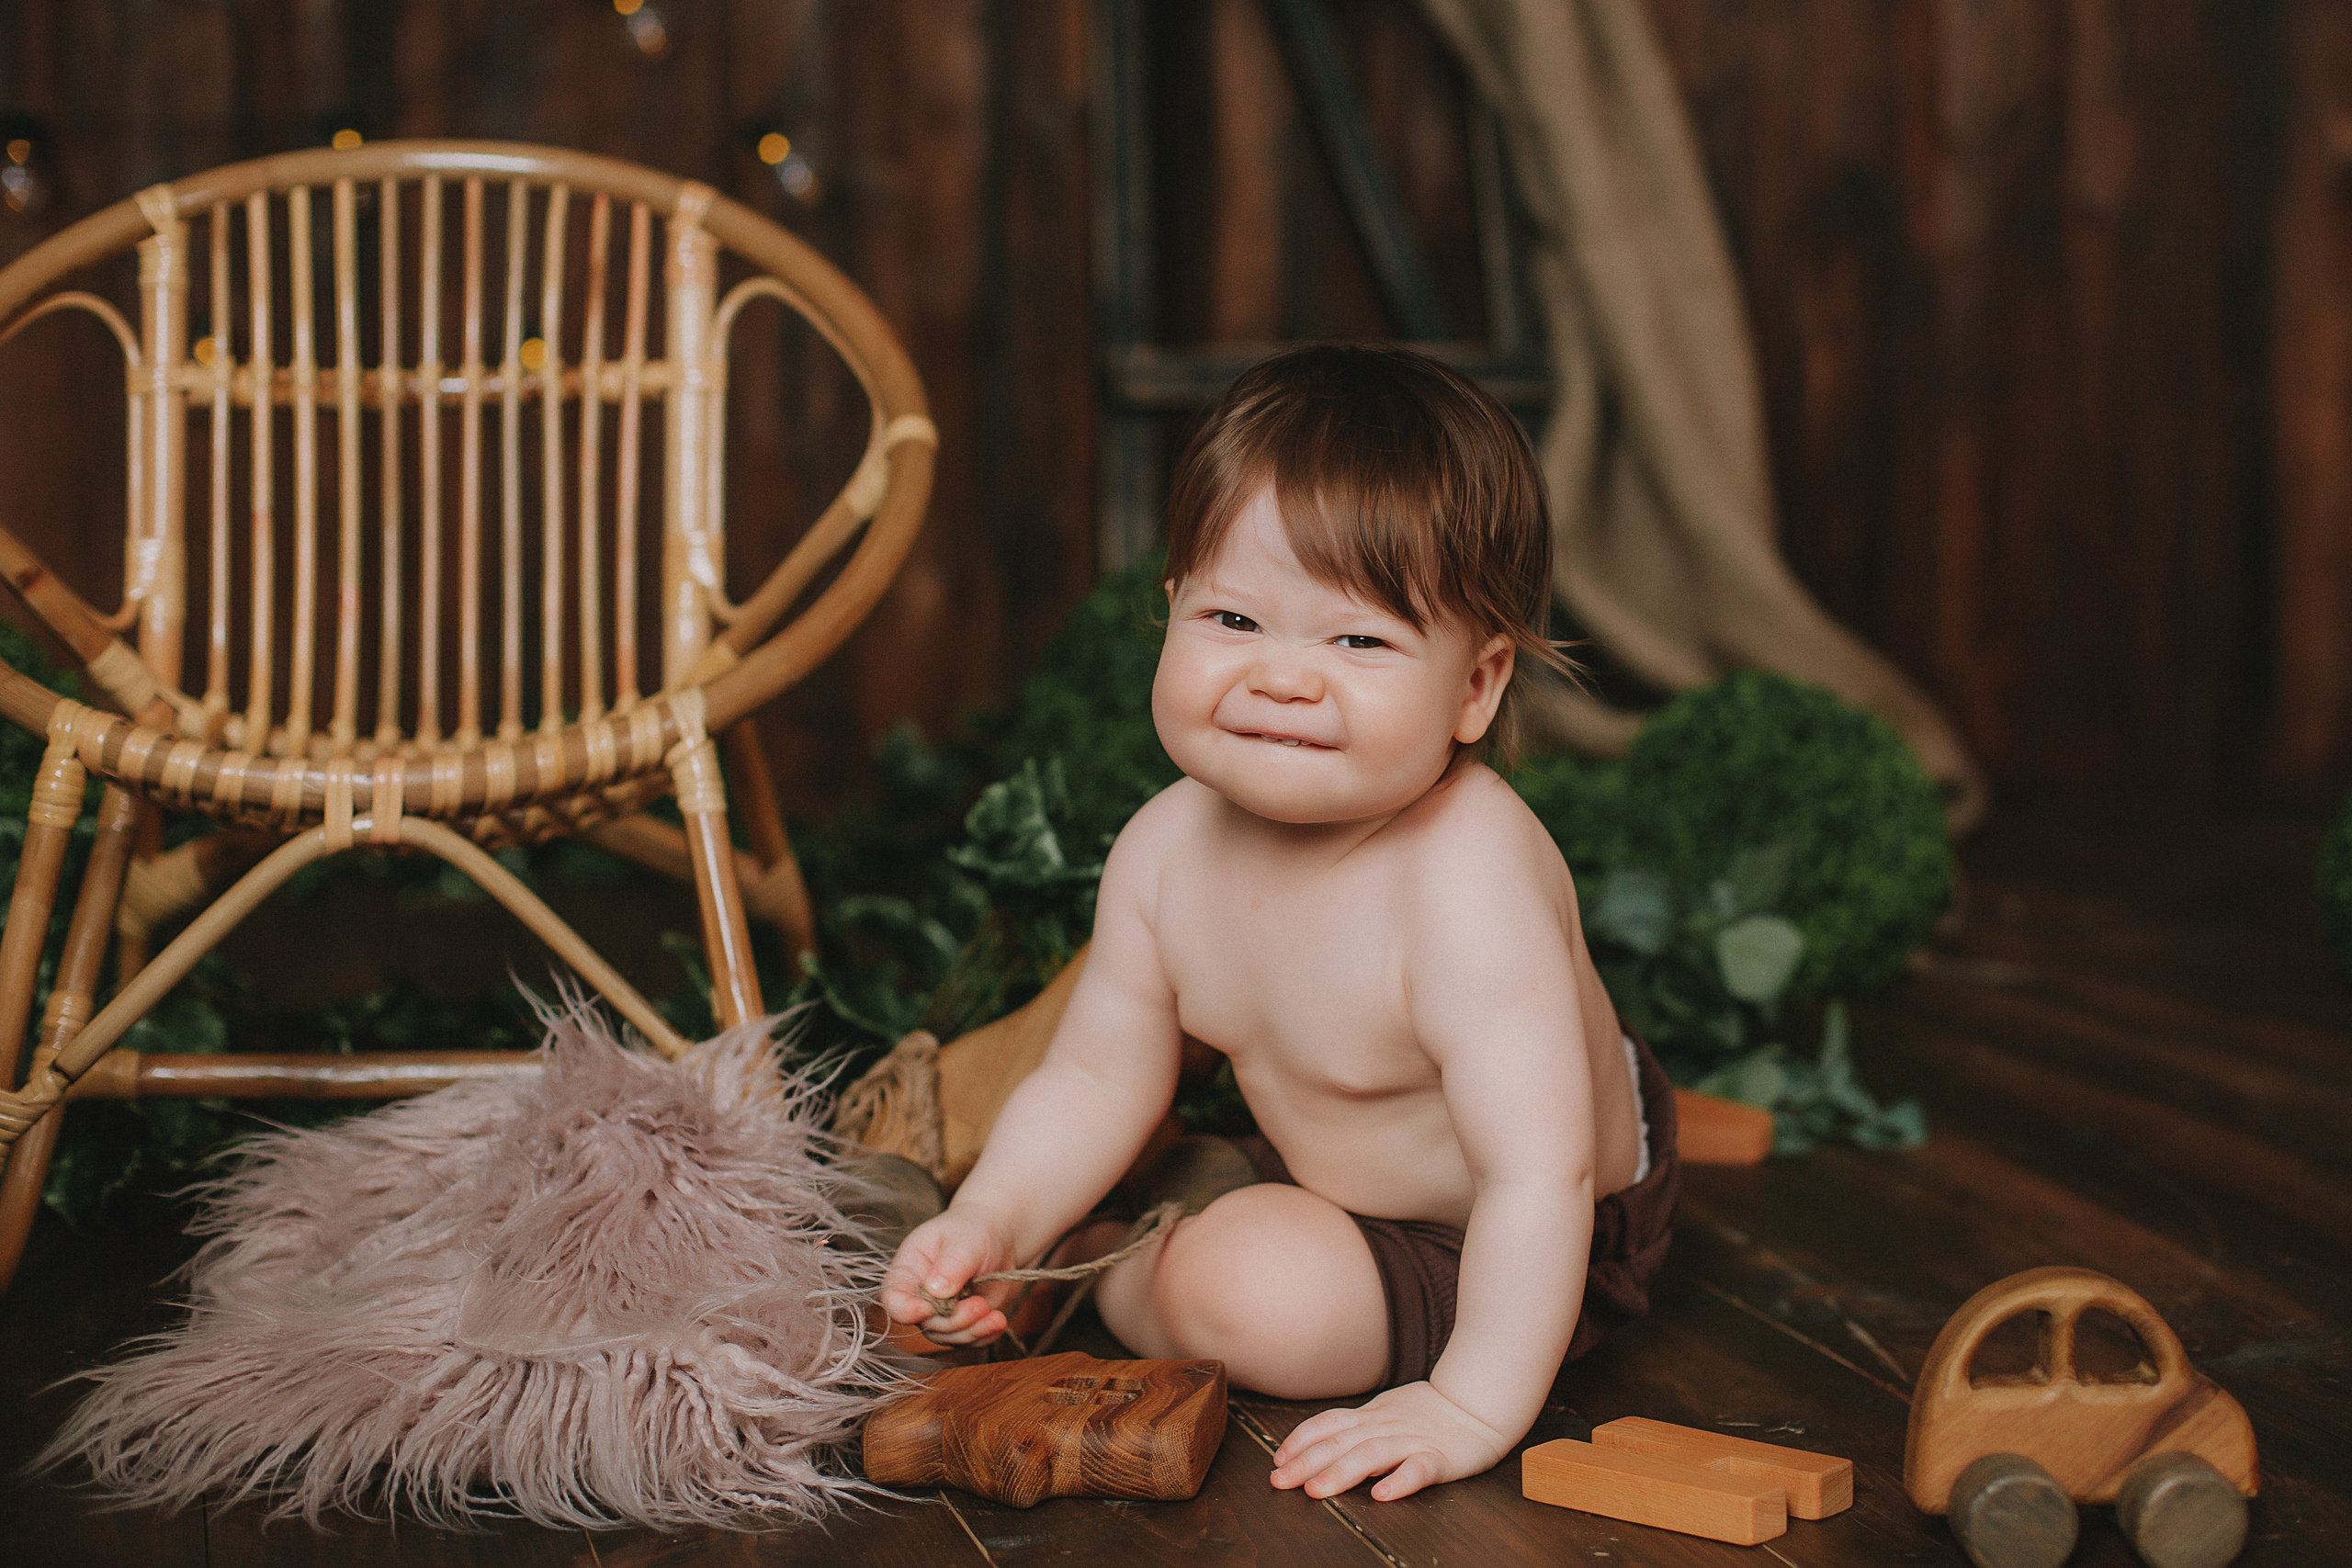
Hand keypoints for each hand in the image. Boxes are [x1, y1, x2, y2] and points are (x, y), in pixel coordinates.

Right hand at [878, 1209, 1019, 1345]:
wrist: (997, 1237)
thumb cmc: (973, 1230)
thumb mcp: (964, 1240)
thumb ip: (951, 1264)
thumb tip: (936, 1291)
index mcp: (907, 1271)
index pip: (894, 1298)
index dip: (906, 1309)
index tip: (928, 1308)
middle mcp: (919, 1297)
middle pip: (926, 1323)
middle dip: (953, 1320)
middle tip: (980, 1305)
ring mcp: (940, 1314)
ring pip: (947, 1336)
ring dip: (971, 1331)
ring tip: (994, 1315)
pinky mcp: (962, 1323)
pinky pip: (969, 1340)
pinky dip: (984, 1336)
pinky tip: (998, 1322)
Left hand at [1269, 1382, 1511, 1501]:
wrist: (1479, 1402)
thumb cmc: (1430, 1412)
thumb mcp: (1387, 1411)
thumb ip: (1358, 1427)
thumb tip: (1321, 1447)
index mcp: (1372, 1415)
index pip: (1328, 1423)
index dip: (1300, 1440)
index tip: (1277, 1459)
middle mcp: (1386, 1426)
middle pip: (1341, 1442)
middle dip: (1307, 1462)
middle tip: (1280, 1481)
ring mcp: (1413, 1441)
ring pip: (1371, 1455)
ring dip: (1341, 1473)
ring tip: (1316, 1491)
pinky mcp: (1440, 1458)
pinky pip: (1418, 1468)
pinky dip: (1399, 1481)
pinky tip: (1381, 1495)